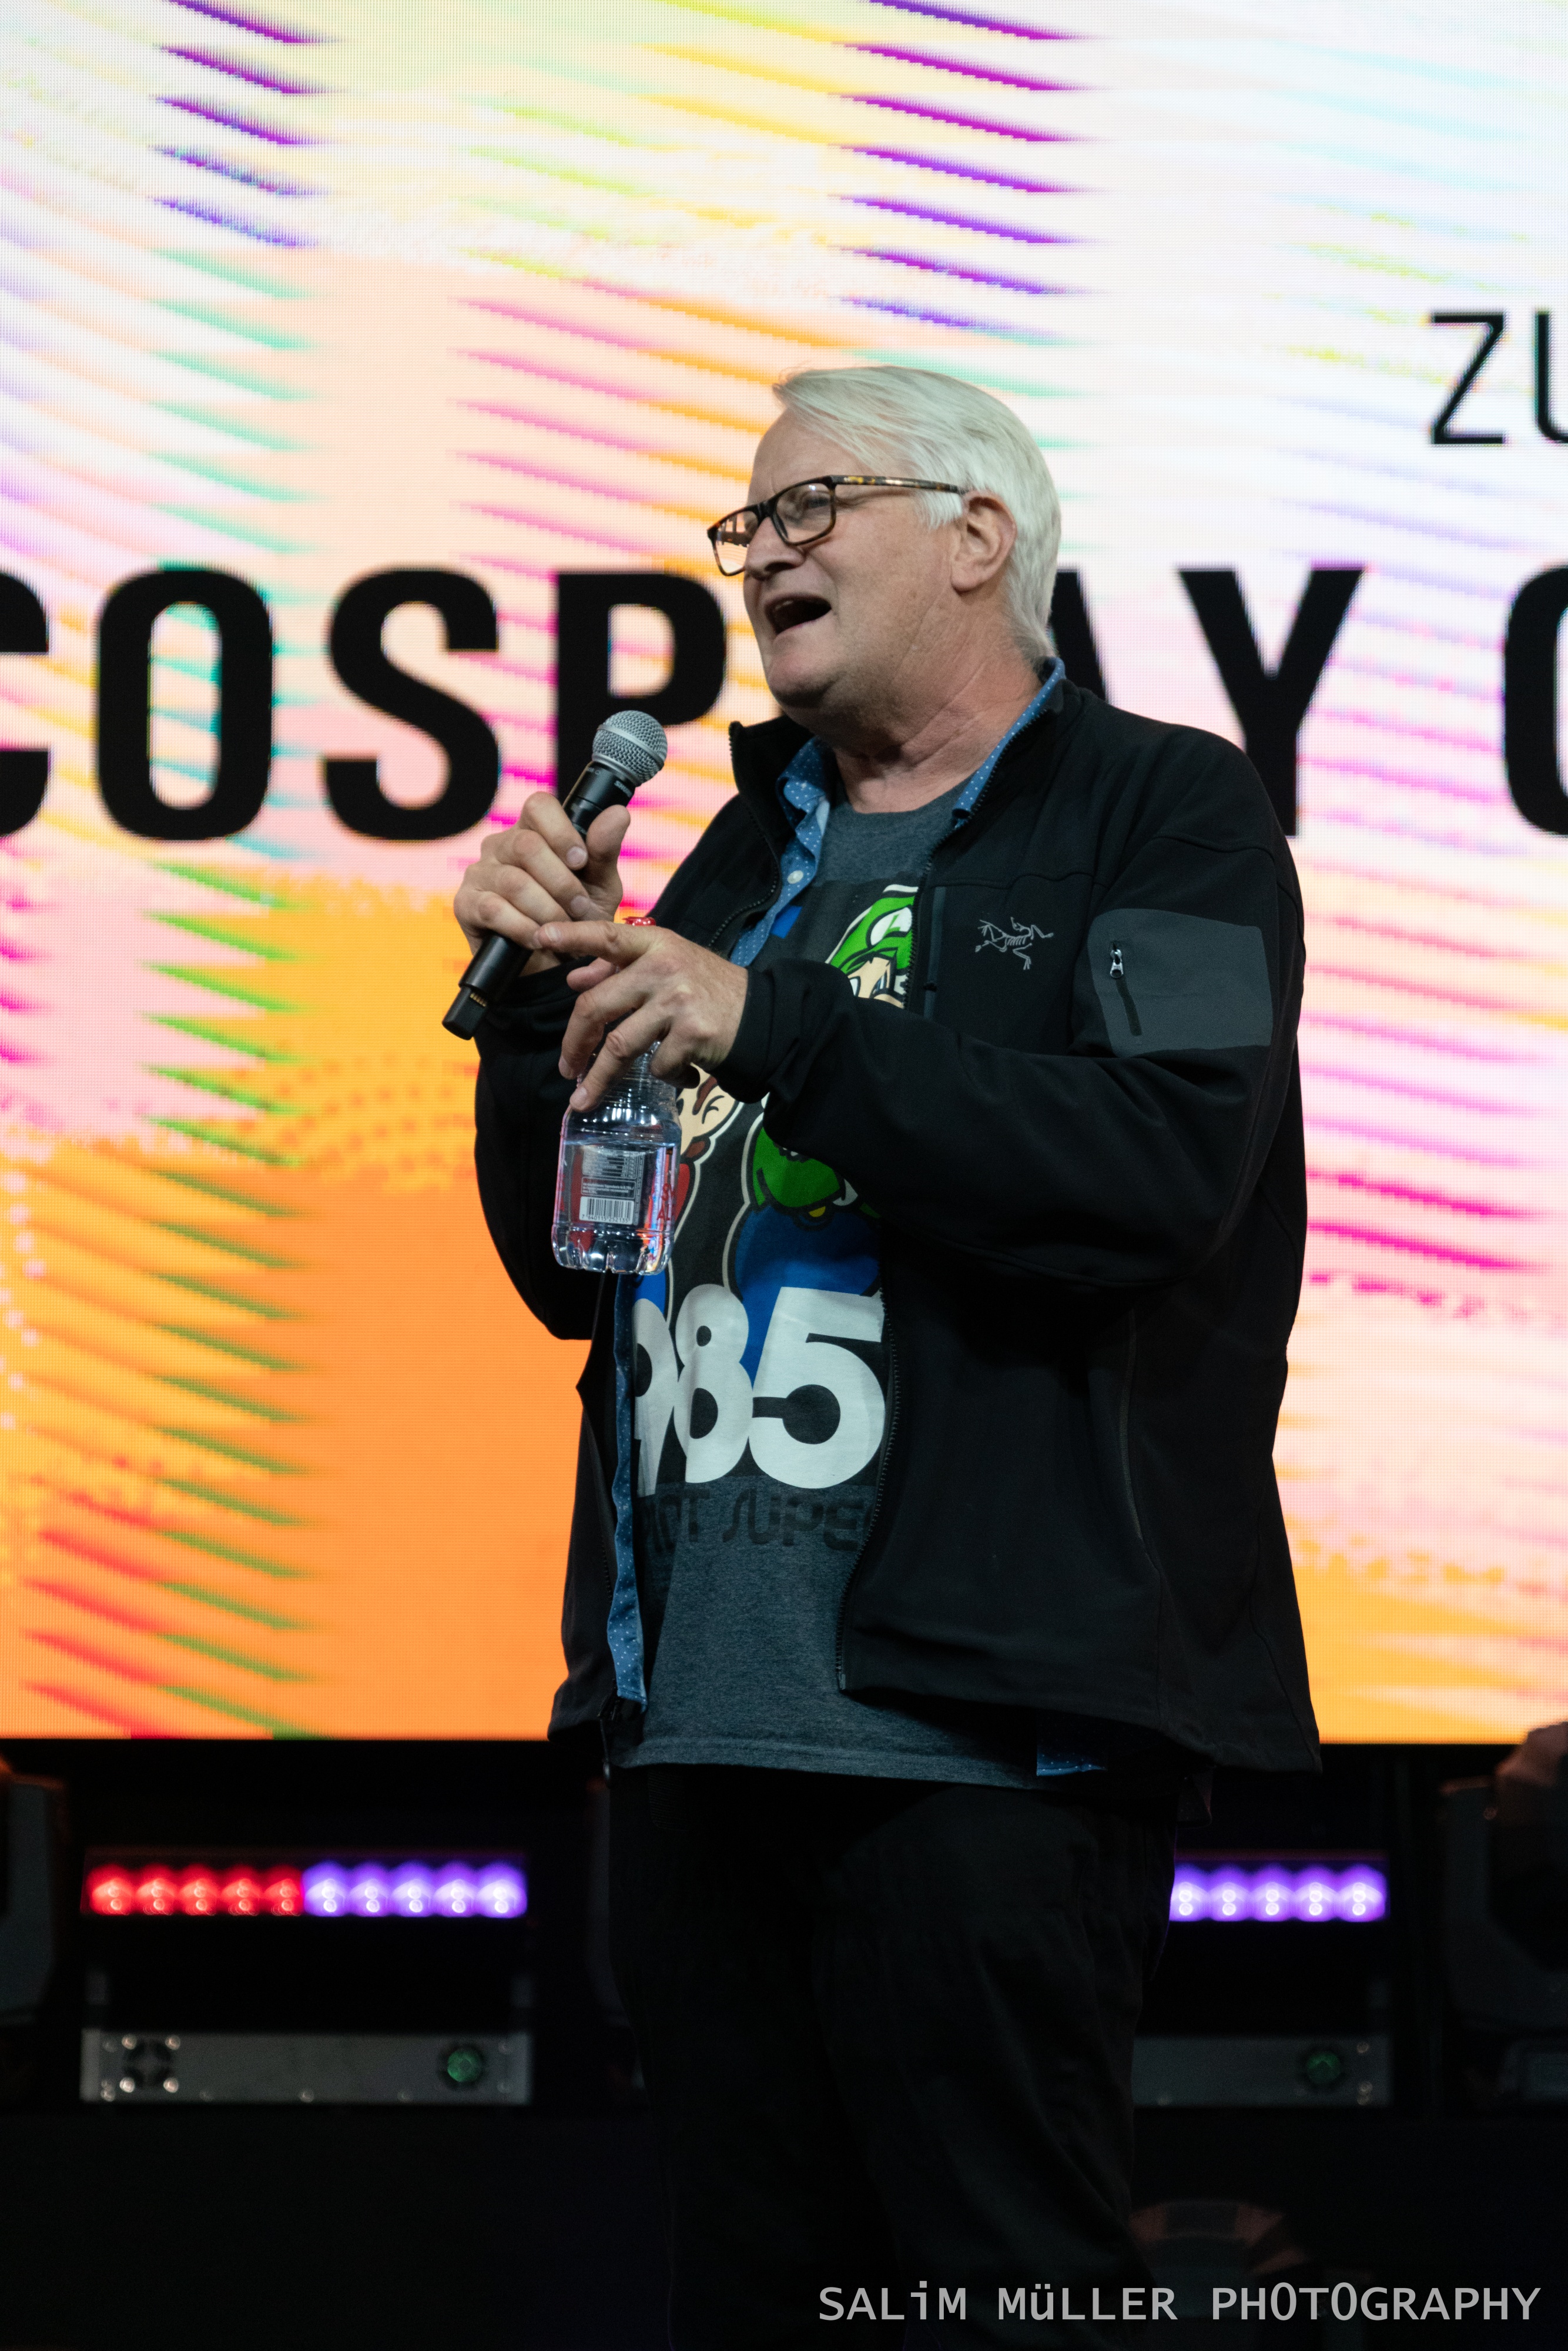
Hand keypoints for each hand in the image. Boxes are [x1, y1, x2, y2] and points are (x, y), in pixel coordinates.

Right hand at [452, 792, 629, 973]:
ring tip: (562, 929)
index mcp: (533, 831)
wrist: (556, 965)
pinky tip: (538, 939)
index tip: (581, 862)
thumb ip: (604, 850)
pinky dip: (523, 927)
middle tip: (579, 909)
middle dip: (562, 883)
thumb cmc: (578, 918)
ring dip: (546, 910)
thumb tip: (619, 813)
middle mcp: (501, 845)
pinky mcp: (466, 904)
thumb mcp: (600, 886)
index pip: (538, 806)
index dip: (561, 832)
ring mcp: (480, 872)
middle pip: (527, 845)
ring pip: (514, 881)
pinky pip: (494, 909)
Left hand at [535, 920, 748, 1108]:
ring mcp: (678, 1001)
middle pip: (598, 1005)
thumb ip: (620, 969)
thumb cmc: (707, 989)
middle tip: (565, 1067)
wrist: (763, 1014)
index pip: (606, 935)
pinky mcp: (693, 1034)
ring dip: (598, 1078)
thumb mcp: (668, 966)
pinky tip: (677, 1075)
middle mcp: (664, 967)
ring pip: (620, 1045)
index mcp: (655, 944)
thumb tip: (574, 978)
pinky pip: (658, 1065)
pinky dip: (663, 1077)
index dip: (571, 935)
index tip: (540, 937)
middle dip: (574, 1042)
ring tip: (584, 1097)